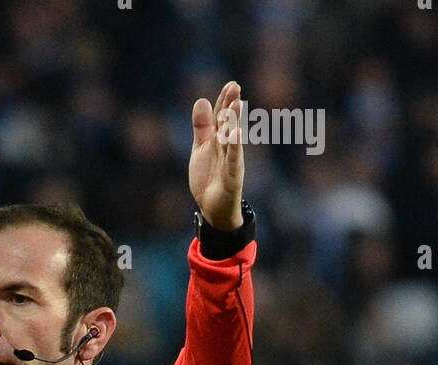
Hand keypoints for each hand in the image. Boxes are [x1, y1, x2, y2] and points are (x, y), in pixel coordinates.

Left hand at [189, 80, 244, 230]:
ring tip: (236, 104)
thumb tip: (201, 100)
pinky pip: (233, 159)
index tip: (231, 84)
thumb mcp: (200, 149)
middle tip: (235, 87)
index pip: (221, 116)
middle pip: (228, 124)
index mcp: (217, 140)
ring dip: (234, 122)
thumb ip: (201, 127)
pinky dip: (234, 147)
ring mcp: (231, 161)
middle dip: (231, 106)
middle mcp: (226, 147)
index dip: (224, 101)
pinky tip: (236, 133)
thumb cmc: (209, 177)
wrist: (212, 208)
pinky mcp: (232, 176)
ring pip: (231, 139)